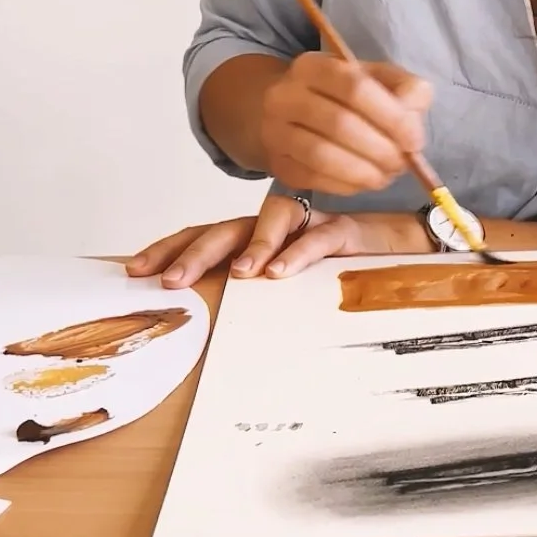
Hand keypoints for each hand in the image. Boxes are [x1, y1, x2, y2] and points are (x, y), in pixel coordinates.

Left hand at [125, 192, 424, 288]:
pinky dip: (299, 253)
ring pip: (270, 223)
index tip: (135, 269)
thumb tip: (199, 313)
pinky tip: (280, 272)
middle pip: (225, 228)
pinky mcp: (344, 230)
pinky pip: (319, 237)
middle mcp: (275, 224)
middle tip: (169, 279)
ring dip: (248, 248)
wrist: (401, 246)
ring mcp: (308, 223)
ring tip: (233, 275)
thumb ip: (251, 287)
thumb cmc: (336, 268)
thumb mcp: (288, 280)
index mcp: (254, 236)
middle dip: (193, 252)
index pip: (204, 234)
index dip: (169, 247)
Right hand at [258, 52, 431, 194]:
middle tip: (401, 164)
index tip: (414, 140)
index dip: (391, 117)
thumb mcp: (375, 78)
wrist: (285, 111)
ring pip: (322, 156)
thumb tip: (413, 119)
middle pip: (339, 124)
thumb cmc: (341, 95)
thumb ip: (404, 88)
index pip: (356, 88)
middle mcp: (286, 95)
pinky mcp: (277, 163)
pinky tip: (363, 182)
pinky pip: (313, 179)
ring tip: (385, 176)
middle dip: (380, 150)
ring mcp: (275, 130)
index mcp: (314, 65)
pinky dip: (345, 185)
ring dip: (363, 172)